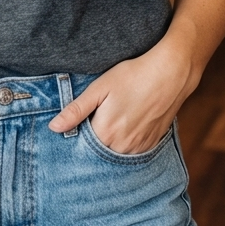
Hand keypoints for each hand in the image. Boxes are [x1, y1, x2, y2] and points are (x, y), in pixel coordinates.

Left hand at [48, 35, 196, 153]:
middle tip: (99, 115)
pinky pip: (132, 151)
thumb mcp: (100, 88)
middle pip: (99, 150)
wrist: (170, 73)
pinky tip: (128, 123)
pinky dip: (126, 142)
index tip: (80, 122)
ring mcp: (139, 147)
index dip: (78, 133)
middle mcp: (122, 146)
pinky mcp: (152, 143)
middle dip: (94, 139)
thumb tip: (53, 127)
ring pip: (115, 152)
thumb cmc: (133, 76)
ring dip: (110, 142)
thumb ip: (76, 110)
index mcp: (105, 132)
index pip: (82, 145)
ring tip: (115, 117)